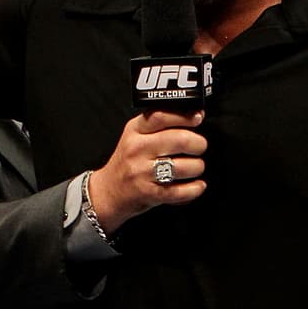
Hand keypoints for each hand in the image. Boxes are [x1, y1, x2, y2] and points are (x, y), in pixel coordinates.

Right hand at [86, 109, 207, 232]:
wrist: (108, 191)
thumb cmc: (128, 162)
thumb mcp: (136, 136)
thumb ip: (159, 125)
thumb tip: (194, 115)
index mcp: (135, 130)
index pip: (162, 116)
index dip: (185, 117)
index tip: (197, 118)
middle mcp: (138, 149)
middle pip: (180, 140)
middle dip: (199, 144)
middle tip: (199, 147)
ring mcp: (142, 172)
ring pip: (185, 166)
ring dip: (198, 167)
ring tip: (195, 167)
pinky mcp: (149, 193)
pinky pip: (181, 191)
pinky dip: (195, 189)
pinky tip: (197, 185)